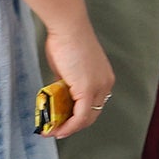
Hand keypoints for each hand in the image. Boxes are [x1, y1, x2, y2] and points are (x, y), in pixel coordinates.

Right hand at [42, 22, 114, 138]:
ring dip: (68, 128)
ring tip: (52, 131)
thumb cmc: (66, 41)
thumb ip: (68, 82)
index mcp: (104, 77)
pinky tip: (57, 130)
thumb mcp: (68, 67)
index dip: (79, 116)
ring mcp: (98, 87)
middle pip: (92, 114)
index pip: (94, 104)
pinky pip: (80, 116)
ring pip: (86, 118)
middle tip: (56, 129)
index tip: (64, 121)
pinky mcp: (87, 90)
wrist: (68, 28)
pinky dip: (69, 126)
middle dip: (74, 125)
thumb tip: (60, 93)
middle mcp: (106, 84)